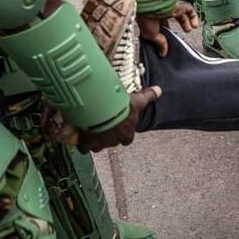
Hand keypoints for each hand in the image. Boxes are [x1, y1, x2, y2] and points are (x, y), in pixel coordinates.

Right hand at [47, 86, 162, 152]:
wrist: (101, 112)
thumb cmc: (121, 108)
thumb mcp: (137, 100)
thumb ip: (148, 96)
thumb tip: (159, 90)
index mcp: (127, 136)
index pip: (126, 138)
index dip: (123, 132)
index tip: (118, 125)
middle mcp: (114, 143)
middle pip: (111, 142)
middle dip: (107, 135)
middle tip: (102, 124)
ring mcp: (100, 144)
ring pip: (97, 145)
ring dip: (95, 139)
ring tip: (89, 128)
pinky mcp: (87, 144)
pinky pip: (84, 147)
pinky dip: (82, 142)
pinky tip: (79, 133)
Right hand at [137, 2, 198, 56]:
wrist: (149, 7)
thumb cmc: (144, 18)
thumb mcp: (151, 35)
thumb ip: (159, 43)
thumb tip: (162, 52)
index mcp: (153, 15)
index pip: (163, 22)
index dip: (168, 29)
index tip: (170, 37)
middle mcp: (162, 9)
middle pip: (174, 16)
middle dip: (180, 25)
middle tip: (184, 32)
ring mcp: (171, 6)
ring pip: (182, 13)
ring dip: (187, 22)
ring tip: (189, 30)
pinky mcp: (179, 4)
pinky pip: (189, 9)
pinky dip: (193, 17)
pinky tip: (194, 25)